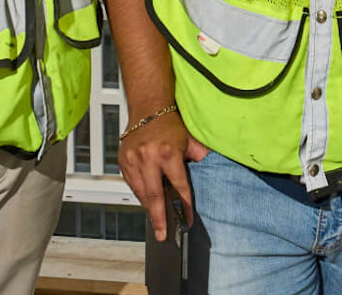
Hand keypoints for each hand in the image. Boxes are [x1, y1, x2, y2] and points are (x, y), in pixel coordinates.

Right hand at [116, 109, 207, 240]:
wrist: (148, 108)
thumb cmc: (170, 124)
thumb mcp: (191, 140)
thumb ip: (202, 157)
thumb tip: (218, 171)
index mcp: (168, 153)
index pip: (179, 187)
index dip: (185, 206)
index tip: (188, 221)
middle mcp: (148, 158)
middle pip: (154, 196)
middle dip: (159, 218)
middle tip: (163, 235)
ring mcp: (133, 160)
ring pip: (141, 193)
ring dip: (149, 209)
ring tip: (157, 222)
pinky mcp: (123, 161)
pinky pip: (132, 185)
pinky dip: (141, 195)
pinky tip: (148, 202)